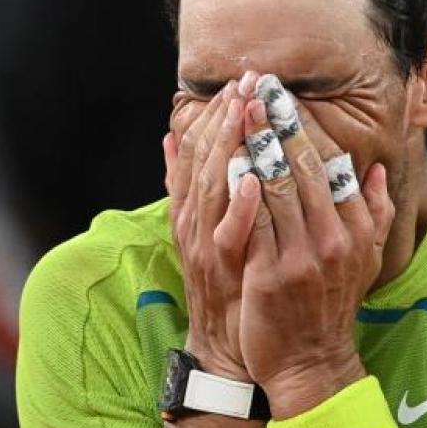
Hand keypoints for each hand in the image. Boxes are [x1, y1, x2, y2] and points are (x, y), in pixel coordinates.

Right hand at [164, 81, 259, 379]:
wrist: (231, 347)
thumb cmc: (229, 285)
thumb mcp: (205, 231)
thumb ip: (189, 187)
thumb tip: (172, 139)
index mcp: (194, 211)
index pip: (201, 151)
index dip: (217, 115)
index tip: (239, 82)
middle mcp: (196, 223)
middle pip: (204, 161)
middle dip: (225, 117)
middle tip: (248, 81)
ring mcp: (208, 246)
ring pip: (213, 188)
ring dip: (230, 148)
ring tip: (246, 110)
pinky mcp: (226, 270)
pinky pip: (231, 234)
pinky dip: (240, 205)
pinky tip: (254, 177)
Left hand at [237, 94, 394, 417]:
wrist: (309, 362)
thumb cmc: (331, 306)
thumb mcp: (365, 260)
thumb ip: (373, 213)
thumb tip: (372, 170)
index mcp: (354, 230)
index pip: (330, 164)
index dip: (305, 126)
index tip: (286, 95)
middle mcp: (332, 239)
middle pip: (303, 167)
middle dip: (279, 123)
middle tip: (260, 85)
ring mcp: (301, 257)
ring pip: (276, 187)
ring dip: (256, 144)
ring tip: (240, 109)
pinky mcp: (270, 275)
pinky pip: (252, 222)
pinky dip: (239, 190)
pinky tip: (225, 160)